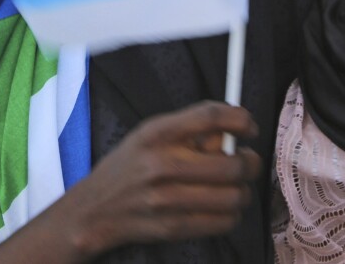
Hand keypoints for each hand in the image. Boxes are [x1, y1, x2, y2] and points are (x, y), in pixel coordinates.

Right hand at [49, 102, 260, 257]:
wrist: (94, 210)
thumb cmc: (128, 167)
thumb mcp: (149, 135)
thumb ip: (188, 130)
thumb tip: (233, 133)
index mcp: (157, 133)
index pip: (211, 116)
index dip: (241, 119)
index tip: (249, 127)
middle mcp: (162, 164)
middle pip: (233, 163)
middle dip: (250, 163)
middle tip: (247, 162)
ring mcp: (167, 198)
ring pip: (235, 196)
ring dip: (243, 192)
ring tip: (234, 188)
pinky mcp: (172, 226)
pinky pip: (224, 221)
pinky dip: (232, 215)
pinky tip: (221, 208)